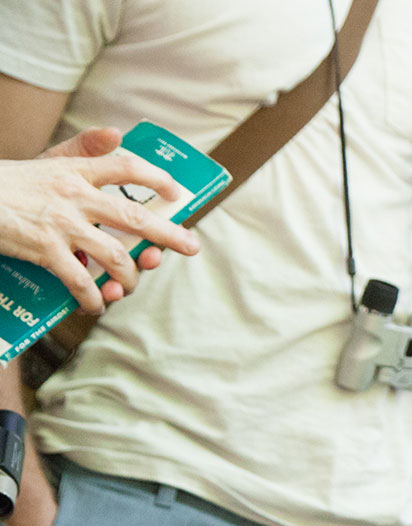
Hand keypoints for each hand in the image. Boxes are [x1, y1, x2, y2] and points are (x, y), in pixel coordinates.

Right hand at [1, 128, 200, 314]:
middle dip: (168, 234)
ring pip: (114, 254)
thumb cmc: (10, 184)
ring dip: (130, 275)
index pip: (125, 167)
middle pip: (133, 216)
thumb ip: (82, 148)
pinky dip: (93, 297)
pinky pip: (80, 280)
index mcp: (75, 172)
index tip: (177, 193)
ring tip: (130, 285)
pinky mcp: (45, 250)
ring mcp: (61, 224)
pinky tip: (97, 304)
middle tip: (191, 246)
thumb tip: (117, 132)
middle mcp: (74, 196)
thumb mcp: (46, 159)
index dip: (156, 178)